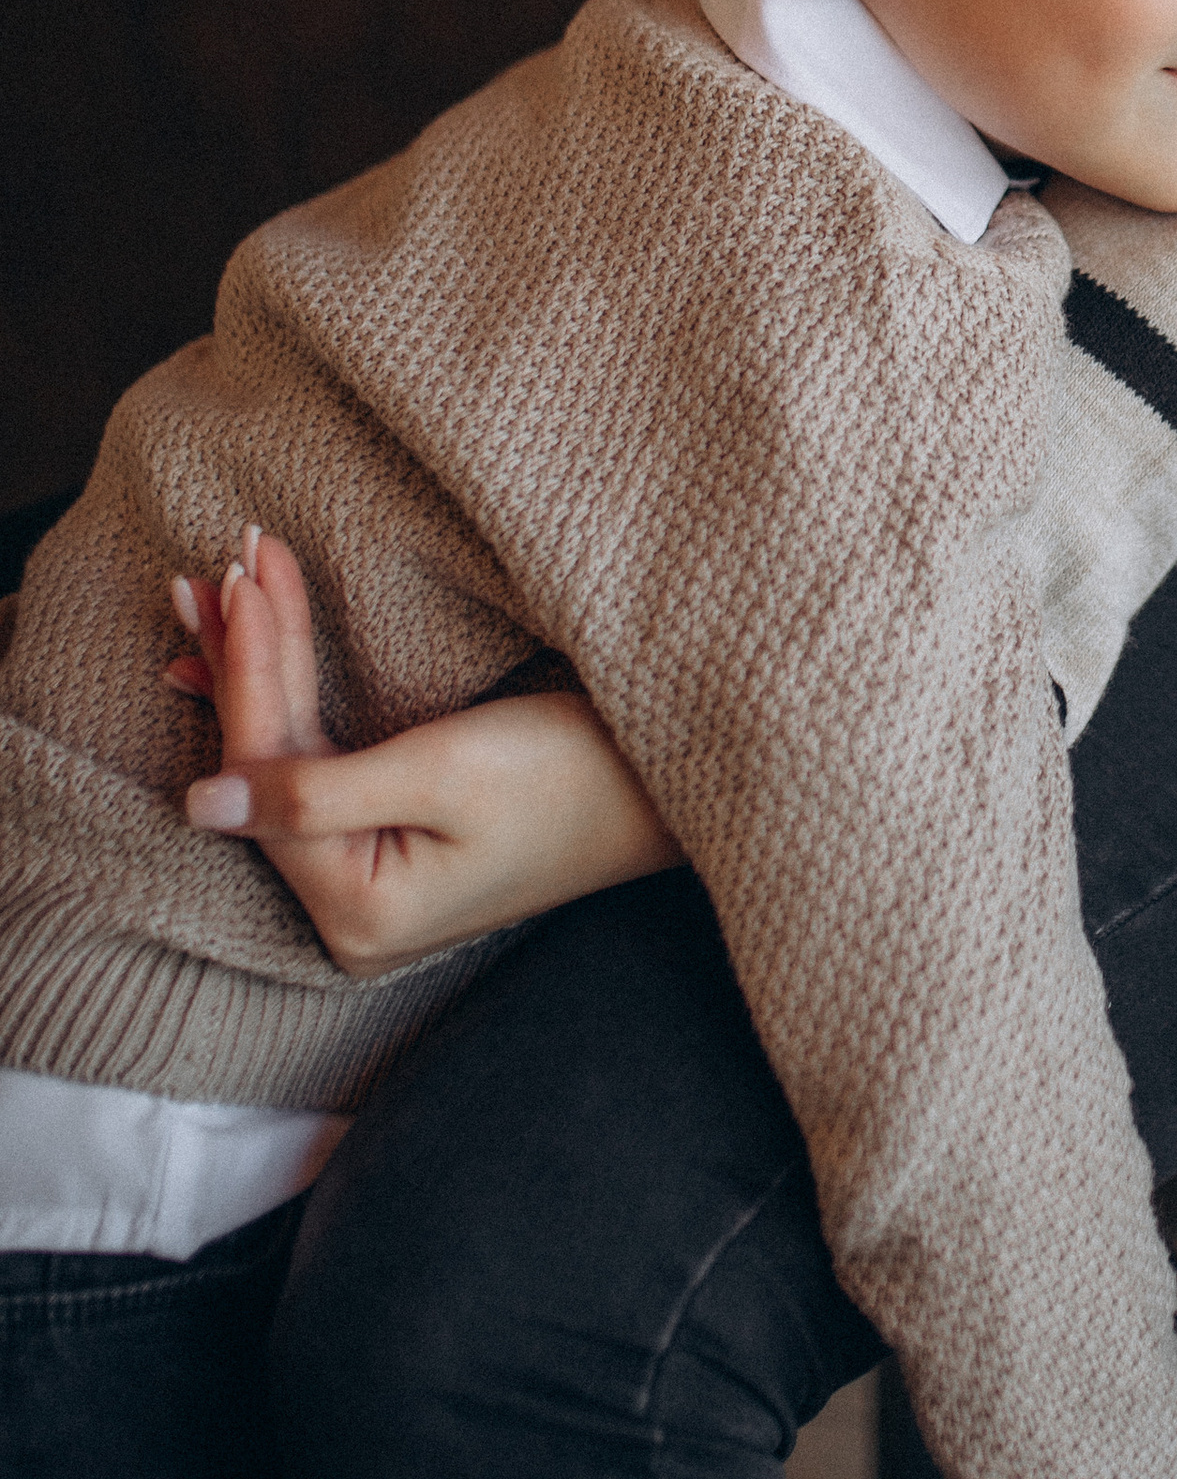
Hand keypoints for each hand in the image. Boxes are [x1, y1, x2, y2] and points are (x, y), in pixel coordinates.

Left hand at [168, 531, 679, 974]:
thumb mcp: (443, 773)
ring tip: (220, 591)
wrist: (672, 781)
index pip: (272, 773)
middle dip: (248, 659)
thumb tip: (200, 806)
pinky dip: (296, 696)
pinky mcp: (396, 841)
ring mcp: (375, 877)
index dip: (250, 669)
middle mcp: (355, 911)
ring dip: (261, 669)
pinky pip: (322, 763)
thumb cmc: (574, 776)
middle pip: (273, 766)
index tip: (241, 574)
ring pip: (292, 758)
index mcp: (361, 912)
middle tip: (215, 567)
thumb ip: (315, 793)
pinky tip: (256, 653)